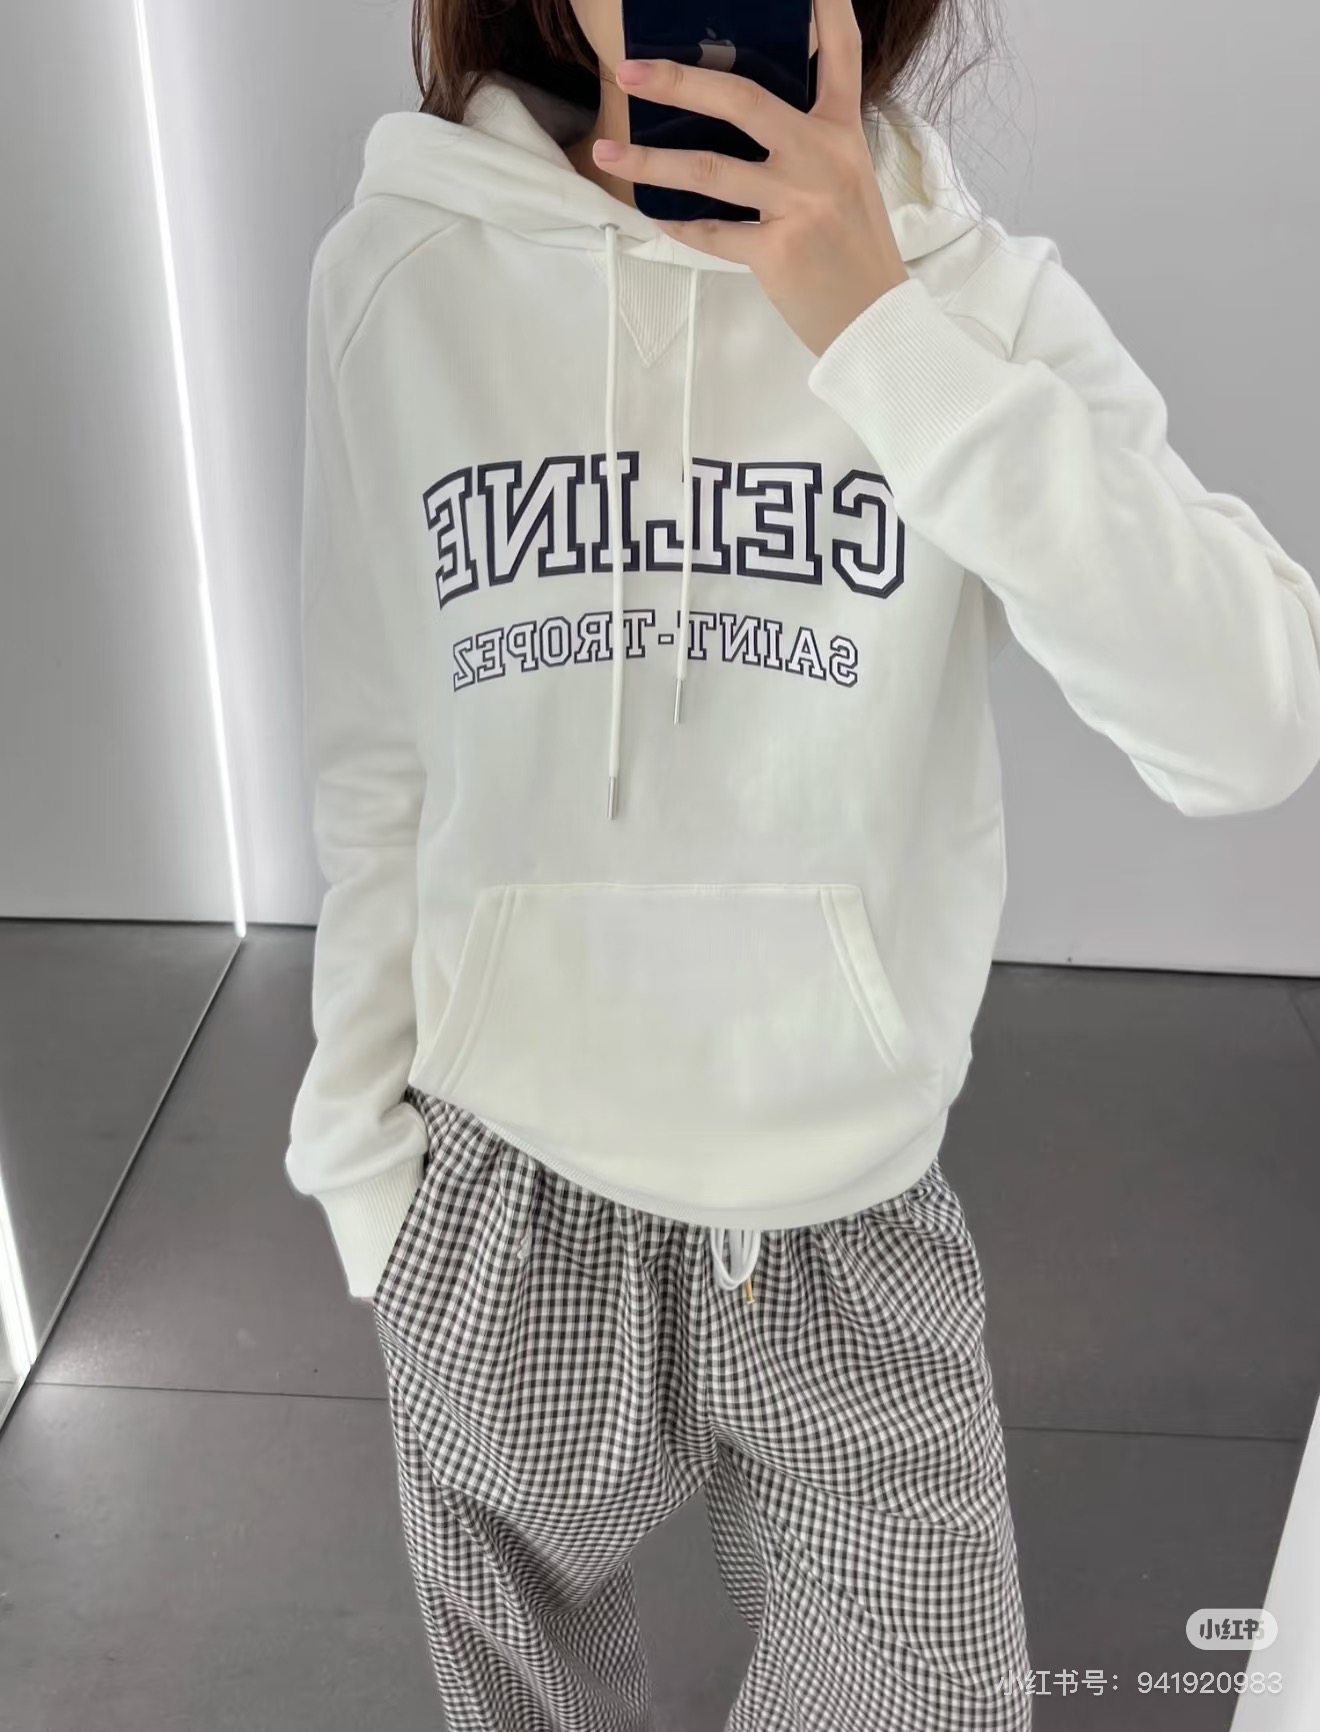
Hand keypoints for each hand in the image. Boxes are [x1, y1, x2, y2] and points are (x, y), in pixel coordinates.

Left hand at [592, 0, 908, 357]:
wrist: (874, 320)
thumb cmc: (853, 250)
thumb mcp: (845, 180)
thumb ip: (805, 143)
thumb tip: (737, 115)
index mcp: (842, 133)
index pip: (839, 53)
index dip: (824, 8)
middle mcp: (822, 158)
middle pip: (743, 100)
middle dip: (680, 80)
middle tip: (630, 71)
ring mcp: (800, 204)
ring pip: (710, 170)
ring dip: (651, 162)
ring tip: (609, 152)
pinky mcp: (779, 252)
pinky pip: (713, 232)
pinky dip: (680, 226)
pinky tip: (655, 217)